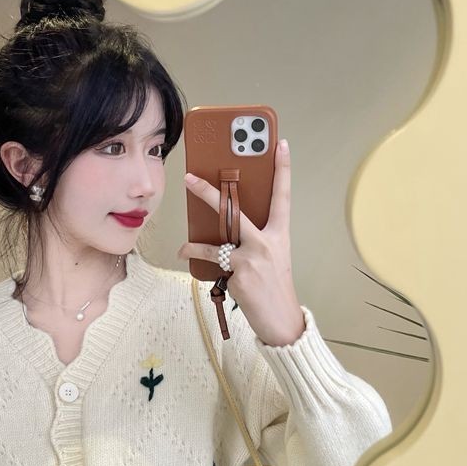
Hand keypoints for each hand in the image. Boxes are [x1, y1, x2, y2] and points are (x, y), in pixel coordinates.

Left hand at [177, 139, 304, 346]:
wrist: (281, 319)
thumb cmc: (274, 288)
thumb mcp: (272, 258)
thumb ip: (254, 240)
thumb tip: (228, 228)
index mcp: (279, 235)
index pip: (283, 196)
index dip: (283, 170)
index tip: (282, 145)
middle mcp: (267, 242)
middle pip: (236, 211)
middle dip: (209, 193)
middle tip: (191, 178)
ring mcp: (253, 257)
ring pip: (218, 238)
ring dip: (195, 240)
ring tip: (183, 244)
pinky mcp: (240, 273)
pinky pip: (212, 260)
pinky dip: (197, 257)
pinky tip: (186, 254)